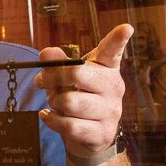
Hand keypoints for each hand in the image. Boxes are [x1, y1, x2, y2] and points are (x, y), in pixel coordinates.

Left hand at [34, 24, 130, 156]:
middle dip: (51, 78)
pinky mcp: (103, 133)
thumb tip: (46, 53)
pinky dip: (52, 121)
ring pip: (70, 102)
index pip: (112, 51)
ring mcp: (111, 111)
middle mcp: (114, 87)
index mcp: (107, 69)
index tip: (125, 28)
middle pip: (77, 74)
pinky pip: (69, 125)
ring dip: (54, 103)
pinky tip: (49, 117)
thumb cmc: (77, 100)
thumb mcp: (65, 80)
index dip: (118, 40)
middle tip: (40, 82)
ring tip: (55, 104)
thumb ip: (56, 65)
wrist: (87, 137)